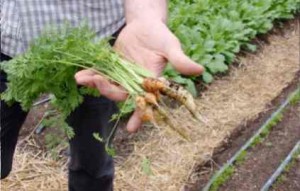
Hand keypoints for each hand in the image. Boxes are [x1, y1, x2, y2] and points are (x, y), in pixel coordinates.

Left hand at [75, 20, 203, 131]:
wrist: (145, 25)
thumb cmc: (160, 35)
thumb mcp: (170, 46)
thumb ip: (180, 59)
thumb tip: (199, 70)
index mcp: (150, 81)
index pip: (145, 101)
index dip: (139, 115)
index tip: (131, 129)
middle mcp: (135, 82)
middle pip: (121, 94)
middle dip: (108, 91)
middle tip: (98, 81)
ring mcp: (122, 75)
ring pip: (108, 85)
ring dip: (94, 84)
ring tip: (81, 79)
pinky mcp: (112, 66)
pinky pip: (101, 73)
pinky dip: (90, 74)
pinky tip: (80, 75)